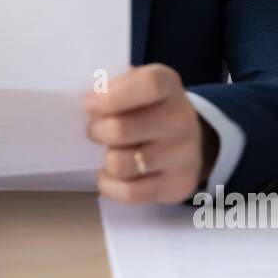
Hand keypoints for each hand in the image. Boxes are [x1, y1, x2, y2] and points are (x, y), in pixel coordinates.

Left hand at [83, 63, 218, 203]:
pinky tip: (110, 174)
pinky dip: (110, 185)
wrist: (190, 141)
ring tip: (109, 151)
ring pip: (120, 164)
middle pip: (121, 130)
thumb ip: (111, 87)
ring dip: (105, 159)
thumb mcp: (135, 84)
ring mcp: (183, 155)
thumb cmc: (148, 108)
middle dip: (97, 132)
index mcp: (168, 86)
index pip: (148, 86)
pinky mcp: (177, 185)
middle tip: (94, 130)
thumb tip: (87, 104)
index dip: (112, 97)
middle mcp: (181, 119)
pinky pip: (129, 193)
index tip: (88, 105)